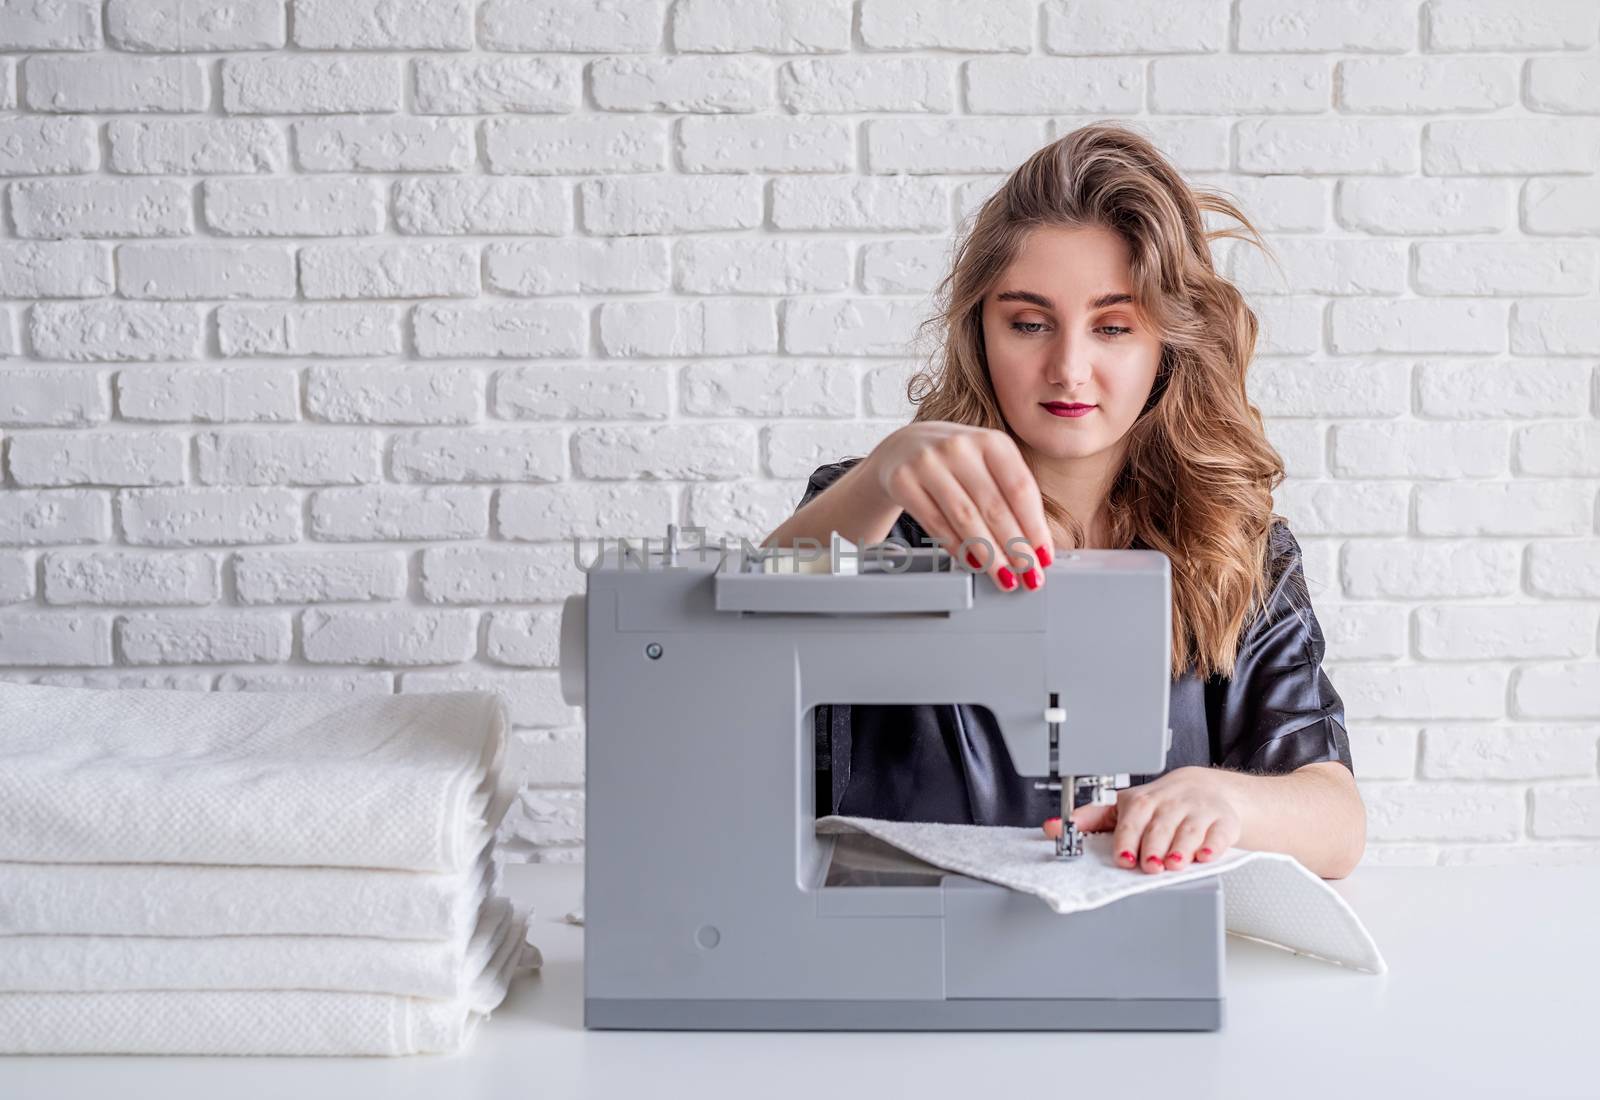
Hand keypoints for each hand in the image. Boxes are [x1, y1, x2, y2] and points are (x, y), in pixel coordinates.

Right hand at [865, 421, 1054, 591]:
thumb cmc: (955, 462)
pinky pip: (935, 523)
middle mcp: (959, 446)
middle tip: (1028, 574)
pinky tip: (973, 563)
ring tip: (1004, 577)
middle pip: (994, 507)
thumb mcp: (987, 464)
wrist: (902, 448)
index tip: (1044, 556)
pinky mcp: (902, 481)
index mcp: (991, 440)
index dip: (1035, 526)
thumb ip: (1010, 495)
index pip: (1020, 488)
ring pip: (965, 518)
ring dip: (989, 554)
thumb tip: (1034, 545)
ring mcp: (927, 462)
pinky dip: (957, 548)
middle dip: (1015, 548)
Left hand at [1041, 766, 1242, 872]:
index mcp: (1143, 801)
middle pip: (1160, 824)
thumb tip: (1054, 828)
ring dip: (1180, 847)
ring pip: (1189, 828)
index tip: (1124, 858)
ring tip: (1172, 864)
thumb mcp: (1124, 808)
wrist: (1206, 790)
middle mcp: (1171, 803)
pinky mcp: (1223, 822)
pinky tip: (1205, 856)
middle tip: (1149, 866)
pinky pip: (1220, 832)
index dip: (1128, 838)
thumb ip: (1090, 820)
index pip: (1132, 817)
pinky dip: (1213, 845)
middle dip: (1153, 846)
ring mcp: (1199, 810)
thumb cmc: (1159, 805)